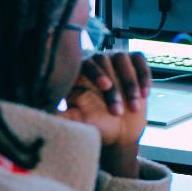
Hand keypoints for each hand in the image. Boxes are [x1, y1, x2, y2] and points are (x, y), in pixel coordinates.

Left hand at [63, 54, 148, 178]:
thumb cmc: (98, 125)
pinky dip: (144, 75)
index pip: (85, 63)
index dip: (95, 73)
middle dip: (115, 85)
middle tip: (119, 108)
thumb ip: (65, 116)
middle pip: (105, 60)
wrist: (121, 131)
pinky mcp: (134, 64)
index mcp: (80, 72)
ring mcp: (116, 61)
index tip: (106, 86)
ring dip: (131, 83)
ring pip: (123, 59)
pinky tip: (145, 93)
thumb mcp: (81, 122)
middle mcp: (98, 62)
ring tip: (134, 107)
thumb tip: (46, 114)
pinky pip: (139, 60)